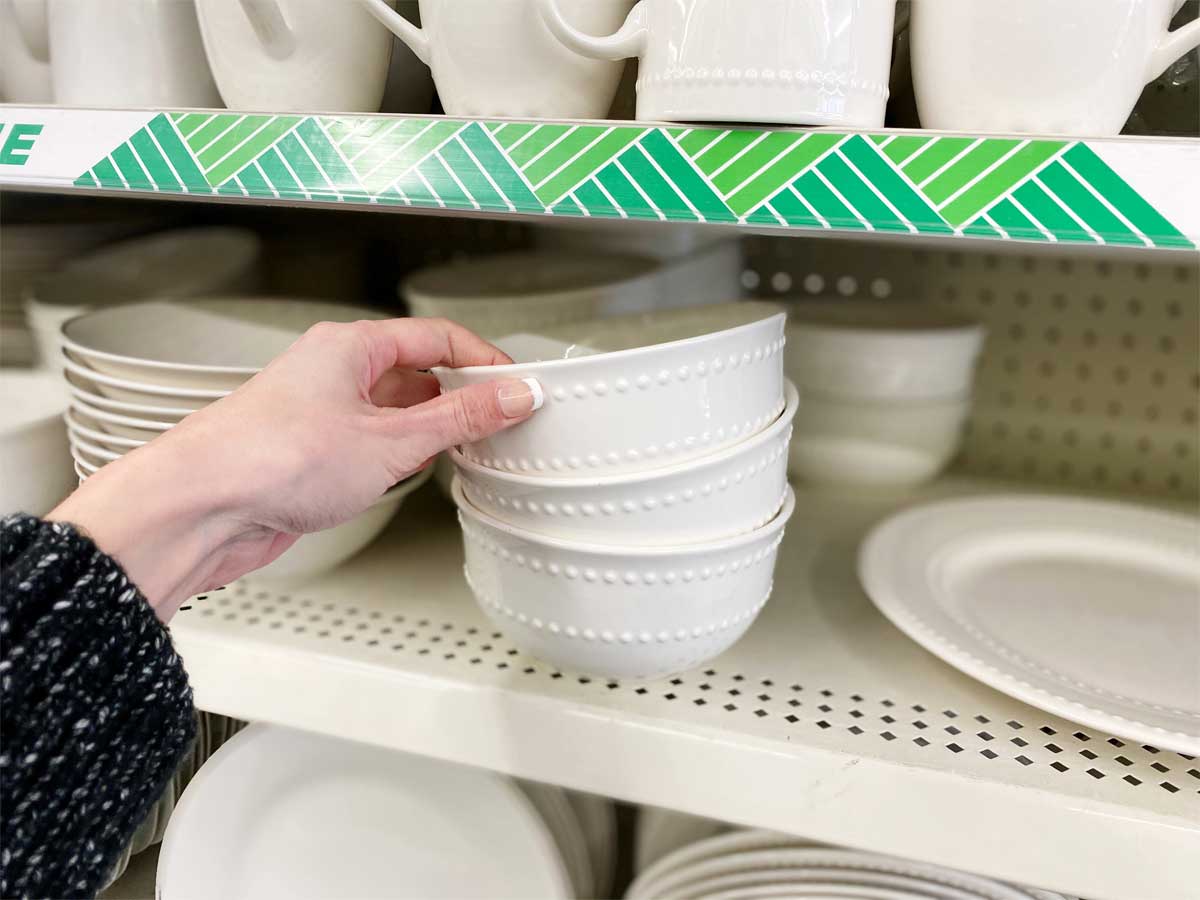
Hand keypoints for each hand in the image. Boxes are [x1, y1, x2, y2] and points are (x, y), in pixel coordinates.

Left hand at [48, 317, 540, 619]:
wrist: (198, 509)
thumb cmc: (270, 459)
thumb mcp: (392, 440)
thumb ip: (460, 418)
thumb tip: (511, 395)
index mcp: (350, 347)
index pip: (436, 336)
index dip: (483, 358)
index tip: (515, 386)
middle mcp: (332, 373)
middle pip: (416, 371)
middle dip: (459, 396)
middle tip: (498, 422)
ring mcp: (318, 413)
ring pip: (392, 410)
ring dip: (429, 429)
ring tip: (463, 450)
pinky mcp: (309, 454)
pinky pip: (370, 442)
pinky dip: (400, 455)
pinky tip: (412, 474)